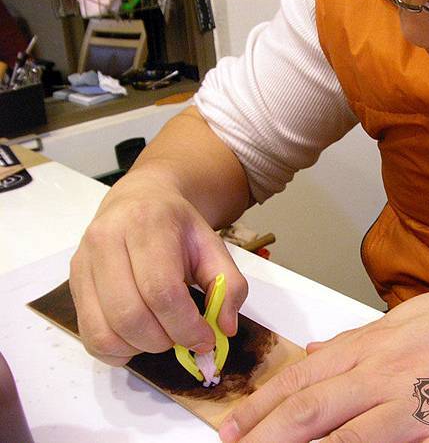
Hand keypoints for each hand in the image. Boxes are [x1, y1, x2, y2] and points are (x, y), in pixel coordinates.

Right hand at [69, 170, 246, 365]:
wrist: (140, 201)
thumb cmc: (178, 228)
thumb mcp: (214, 247)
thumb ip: (230, 285)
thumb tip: (225, 328)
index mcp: (146, 225)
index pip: (161, 291)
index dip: (186, 326)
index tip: (205, 339)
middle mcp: (106, 241)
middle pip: (130, 315)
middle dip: (164, 340)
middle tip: (183, 338)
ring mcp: (84, 263)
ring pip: (105, 331)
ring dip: (141, 348)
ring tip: (162, 335)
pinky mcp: (73, 283)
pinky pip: (89, 335)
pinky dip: (116, 350)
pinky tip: (139, 338)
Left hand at [219, 282, 428, 442]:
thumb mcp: (408, 317)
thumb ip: (359, 339)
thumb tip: (318, 353)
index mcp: (378, 345)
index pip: (306, 376)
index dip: (265, 402)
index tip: (233, 422)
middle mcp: (392, 374)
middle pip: (316, 407)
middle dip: (268, 431)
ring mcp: (423, 408)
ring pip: (350, 437)